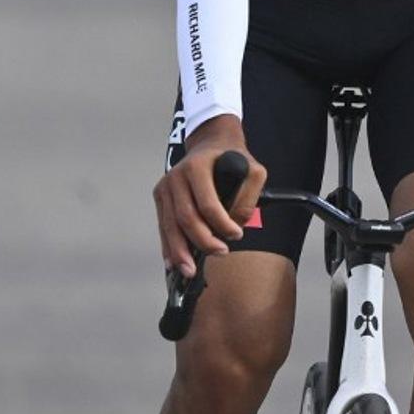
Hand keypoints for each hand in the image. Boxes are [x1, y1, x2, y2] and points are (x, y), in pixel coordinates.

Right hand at [152, 114, 266, 278]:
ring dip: (180, 251)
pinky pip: (163, 226)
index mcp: (197, 166)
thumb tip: (236, 223)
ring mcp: (165, 186)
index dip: (222, 224)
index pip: (207, 204)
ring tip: (191, 270)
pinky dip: (168, 246)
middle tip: (221, 252)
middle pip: (186, 218)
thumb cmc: (231, 157)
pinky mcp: (160, 196)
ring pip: (170, 226)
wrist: (211, 143)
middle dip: (202, 241)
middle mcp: (177, 176)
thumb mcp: (253, 169)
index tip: (236, 234)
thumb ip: (249, 196)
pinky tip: (174, 262)